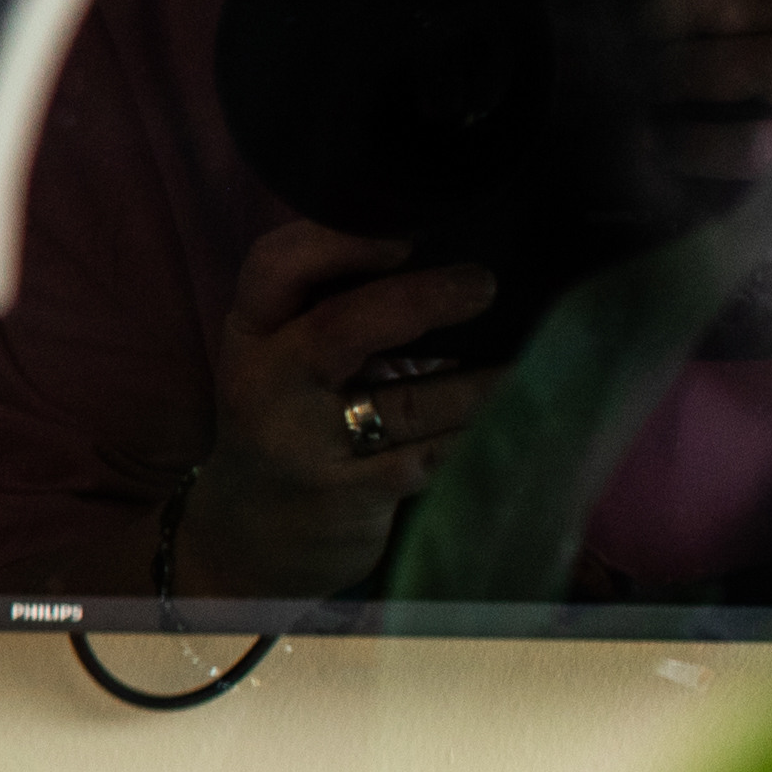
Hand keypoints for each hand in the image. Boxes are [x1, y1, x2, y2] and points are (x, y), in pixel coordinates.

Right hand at [182, 217, 498, 600]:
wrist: (246, 536)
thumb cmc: (287, 423)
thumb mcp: (283, 360)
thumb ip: (337, 309)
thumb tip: (451, 254)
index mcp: (251, 334)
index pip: (275, 266)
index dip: (339, 241)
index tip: (407, 234)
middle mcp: (266, 385)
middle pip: (341, 329)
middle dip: (420, 301)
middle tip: (481, 286)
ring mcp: (304, 447)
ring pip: (408, 404)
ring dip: (481, 382)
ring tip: (526, 363)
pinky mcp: (347, 498)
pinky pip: (431, 457)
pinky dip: (477, 435)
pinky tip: (512, 419)